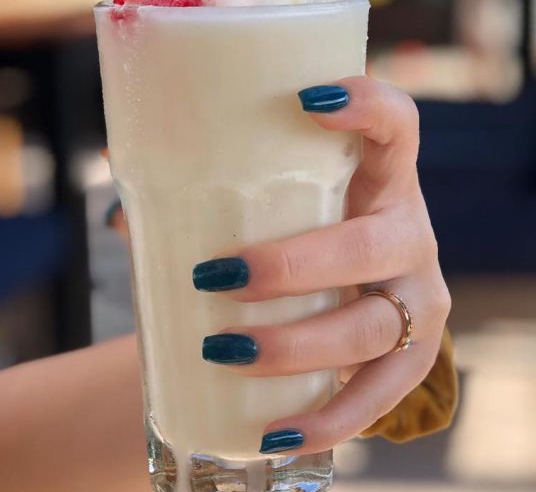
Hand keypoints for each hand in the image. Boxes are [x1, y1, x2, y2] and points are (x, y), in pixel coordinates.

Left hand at [193, 76, 450, 454]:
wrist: (347, 289)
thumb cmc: (304, 225)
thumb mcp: (279, 196)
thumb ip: (209, 181)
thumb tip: (116, 169)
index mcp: (381, 174)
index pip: (398, 123)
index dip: (369, 106)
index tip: (309, 101)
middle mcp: (410, 229)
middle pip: (374, 243)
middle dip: (298, 265)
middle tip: (221, 276)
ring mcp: (419, 294)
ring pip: (371, 324)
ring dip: (299, 344)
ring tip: (227, 350)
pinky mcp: (414, 351)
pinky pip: (383, 393)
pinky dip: (333, 418)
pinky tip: (280, 435)